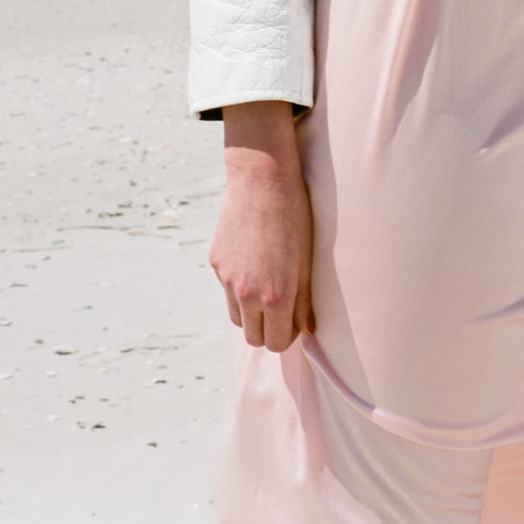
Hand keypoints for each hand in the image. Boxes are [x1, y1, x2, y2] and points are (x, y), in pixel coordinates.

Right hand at [209, 101, 314, 351]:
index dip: (287, 336)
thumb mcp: (307, 261)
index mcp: (276, 296)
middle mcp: (248, 294)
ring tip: (265, 286)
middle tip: (280, 309)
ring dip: (250, 312)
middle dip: (267, 330)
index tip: (293, 322)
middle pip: (253, 338)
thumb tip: (307, 330)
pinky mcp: (215, 263)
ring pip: (237, 318)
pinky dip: (238, 287)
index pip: (276, 343)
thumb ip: (305, 301)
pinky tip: (252, 261)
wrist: (263, 180)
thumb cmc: (294, 218)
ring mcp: (228, 280)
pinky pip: (226, 290)